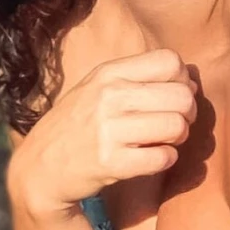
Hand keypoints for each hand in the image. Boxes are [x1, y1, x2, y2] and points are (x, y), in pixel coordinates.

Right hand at [8, 48, 196, 218]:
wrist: (40, 167)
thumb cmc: (76, 126)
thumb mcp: (96, 88)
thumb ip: (136, 78)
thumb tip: (189, 78)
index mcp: (108, 73)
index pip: (169, 61)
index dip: (182, 81)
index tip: (174, 97)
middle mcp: (109, 97)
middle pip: (181, 96)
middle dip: (187, 113)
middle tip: (176, 124)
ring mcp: (109, 130)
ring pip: (176, 127)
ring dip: (179, 138)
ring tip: (164, 142)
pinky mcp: (111, 164)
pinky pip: (163, 158)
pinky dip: (166, 160)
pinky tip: (153, 159)